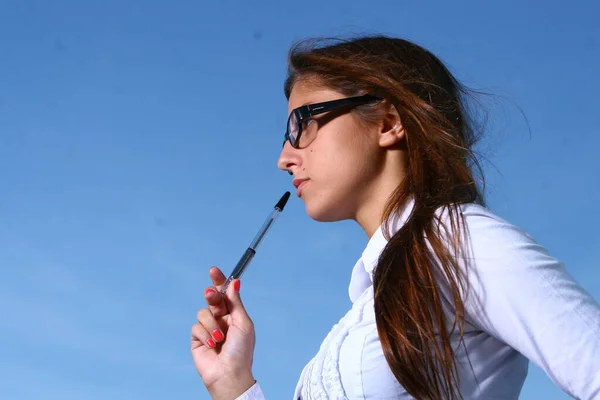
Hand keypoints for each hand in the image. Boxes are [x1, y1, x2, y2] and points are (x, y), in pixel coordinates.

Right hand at [191, 267, 255, 399]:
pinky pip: (196, 327)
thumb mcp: (243, 323)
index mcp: (234, 314)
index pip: (225, 293)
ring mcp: (208, 328)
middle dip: (211, 295)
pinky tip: (211, 345)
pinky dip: (205, 335)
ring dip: (211, 325)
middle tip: (210, 294)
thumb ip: (235, 302)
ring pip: (203, 312)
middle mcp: (220, 319)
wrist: (229, 373)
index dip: (219, 281)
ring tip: (219, 338)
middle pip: (212, 298)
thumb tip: (234, 283)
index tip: (214, 270)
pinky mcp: (197, 338)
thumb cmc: (241, 351)